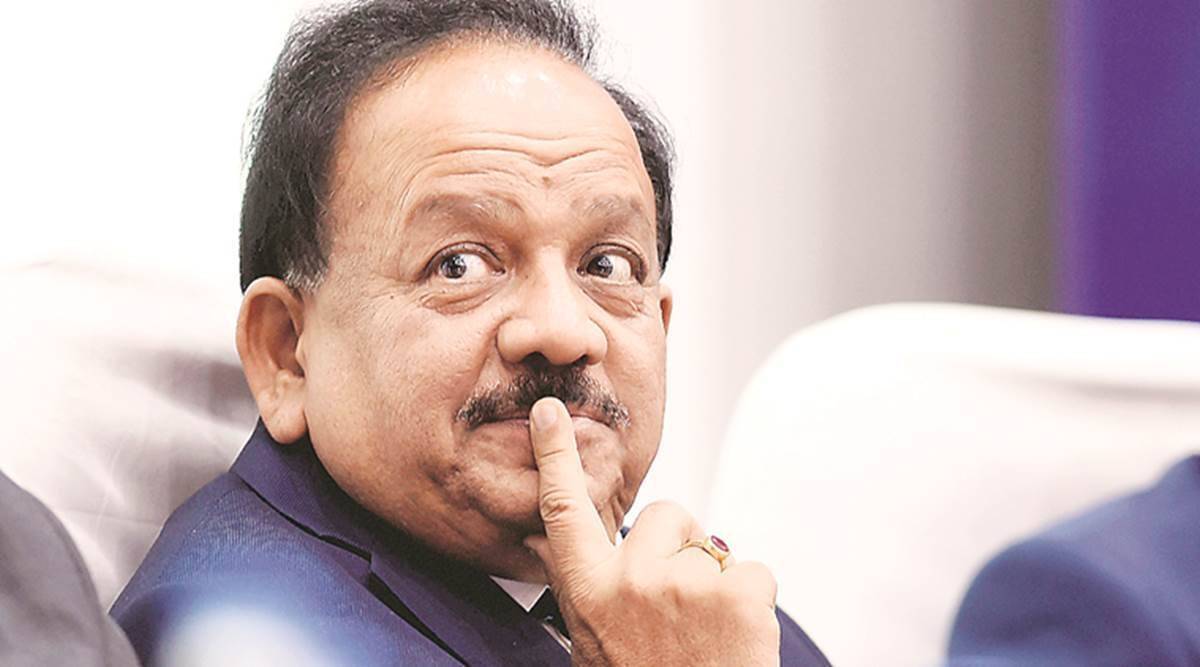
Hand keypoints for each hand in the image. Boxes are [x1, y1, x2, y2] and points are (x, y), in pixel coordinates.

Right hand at [524, 397, 779, 665]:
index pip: (564, 512)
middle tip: (684, 610)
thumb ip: (597, 590)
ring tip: (709, 640)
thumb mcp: (601, 642)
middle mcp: (629, 581)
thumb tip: (587, 545)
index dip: (556, 456)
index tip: (549, 411)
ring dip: (721, 587)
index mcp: (589, 594)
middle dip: (684, 547)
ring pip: (718, 550)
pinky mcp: (734, 592)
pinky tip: (738, 641)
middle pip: (669, 516)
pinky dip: (755, 603)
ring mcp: (682, 583)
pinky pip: (756, 571)